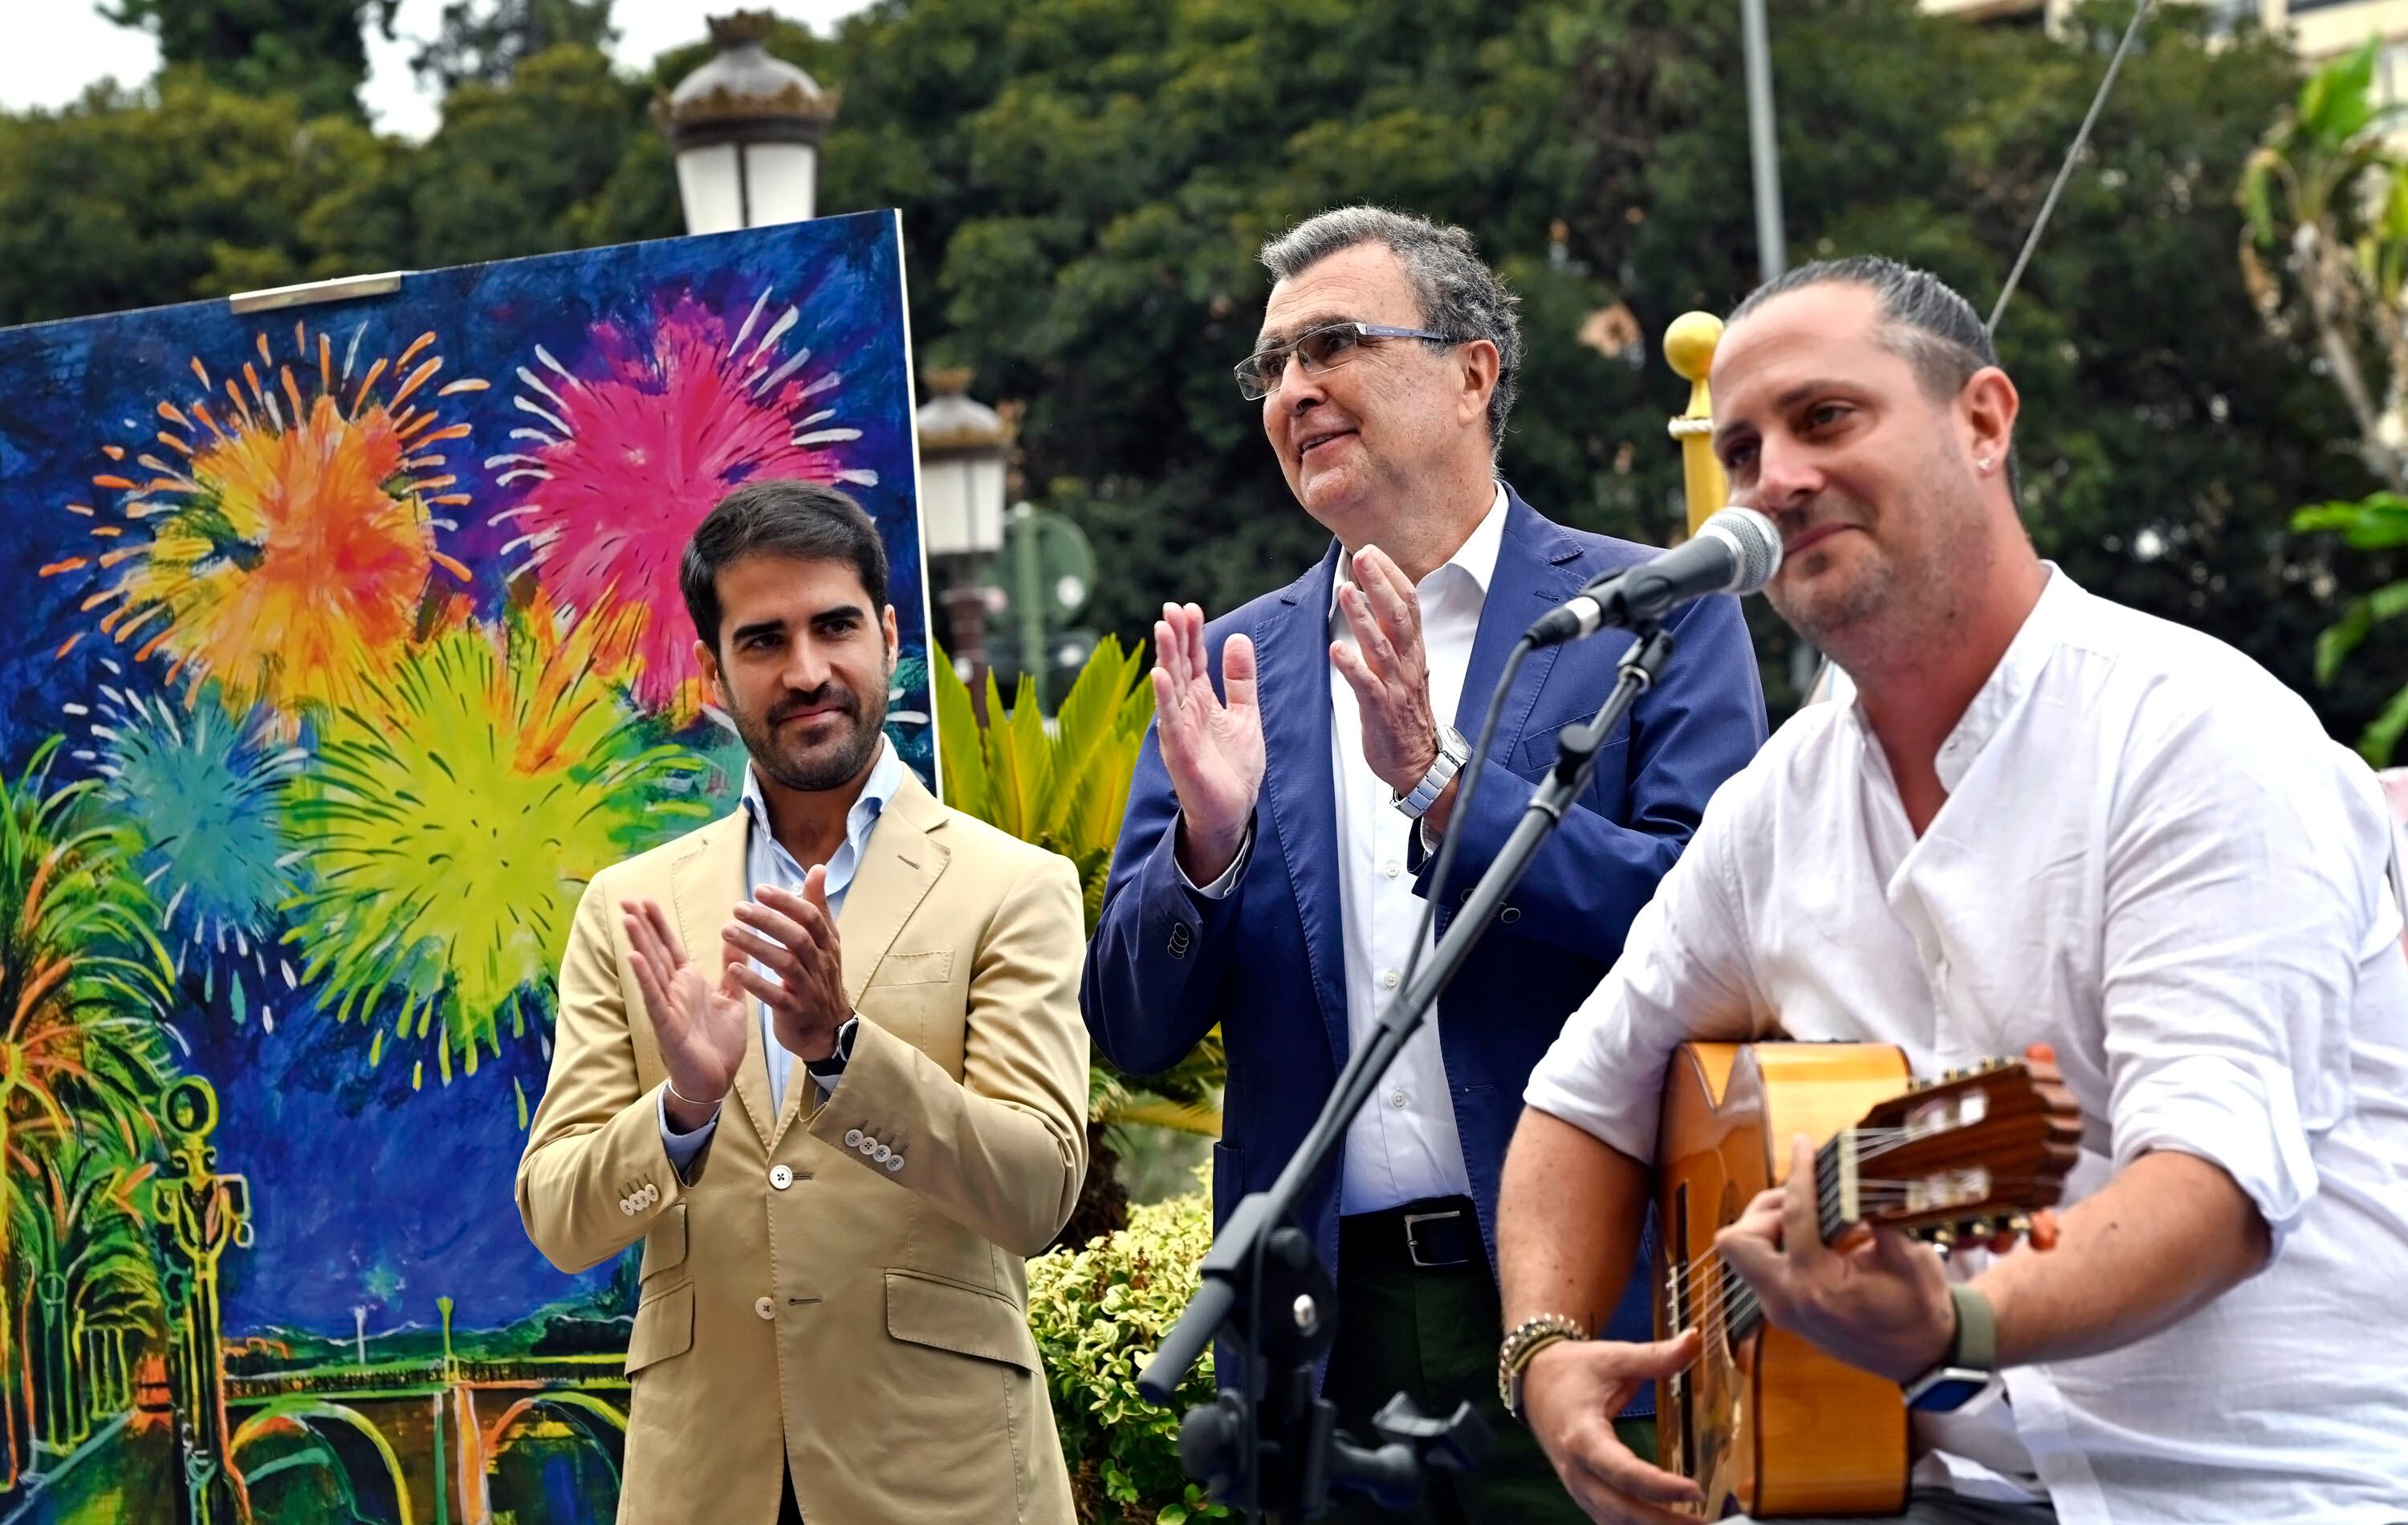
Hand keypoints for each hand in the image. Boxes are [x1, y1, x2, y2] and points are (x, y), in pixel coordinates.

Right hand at [623, 898, 746, 1128]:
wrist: (716, 1080)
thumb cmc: (719, 1043)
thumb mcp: (731, 1000)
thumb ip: (732, 972)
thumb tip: (736, 941)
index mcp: (688, 982)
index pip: (670, 946)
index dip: (658, 923)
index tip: (645, 899)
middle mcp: (674, 991)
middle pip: (655, 951)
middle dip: (642, 925)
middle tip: (626, 898)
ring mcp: (667, 1007)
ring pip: (651, 969)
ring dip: (639, 944)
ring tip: (628, 918)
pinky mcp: (667, 1025)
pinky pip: (654, 998)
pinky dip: (645, 978)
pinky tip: (634, 958)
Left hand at [721, 868, 849, 1065]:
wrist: (829, 1030)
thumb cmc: (820, 979)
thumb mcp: (825, 942)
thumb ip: (817, 906)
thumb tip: (818, 868)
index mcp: (827, 944)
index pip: (811, 916)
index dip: (786, 901)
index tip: (759, 889)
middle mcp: (821, 964)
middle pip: (797, 937)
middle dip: (768, 920)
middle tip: (737, 908)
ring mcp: (810, 989)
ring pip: (785, 964)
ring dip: (755, 946)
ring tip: (727, 932)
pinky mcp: (796, 1011)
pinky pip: (776, 996)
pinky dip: (756, 983)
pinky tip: (733, 970)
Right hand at [1151, 602, 1264, 882]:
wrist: (1233, 812)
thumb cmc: (1234, 768)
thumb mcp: (1245, 715)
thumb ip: (1240, 680)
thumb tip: (1238, 637)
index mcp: (1201, 701)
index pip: (1193, 660)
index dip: (1192, 635)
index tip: (1190, 608)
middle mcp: (1186, 711)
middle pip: (1178, 667)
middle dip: (1175, 637)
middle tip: (1171, 608)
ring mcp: (1179, 730)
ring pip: (1170, 688)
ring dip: (1166, 657)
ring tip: (1162, 629)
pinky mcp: (1179, 751)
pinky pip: (1169, 720)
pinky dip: (1164, 697)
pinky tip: (1160, 674)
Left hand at [1330, 546, 1439, 796]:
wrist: (1418, 762)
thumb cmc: (1405, 713)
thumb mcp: (1404, 668)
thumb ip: (1393, 638)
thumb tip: (1377, 603)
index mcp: (1412, 651)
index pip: (1408, 604)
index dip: (1392, 576)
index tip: (1373, 551)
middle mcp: (1407, 663)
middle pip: (1398, 616)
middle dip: (1380, 583)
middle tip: (1363, 555)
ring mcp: (1395, 686)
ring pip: (1381, 646)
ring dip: (1363, 617)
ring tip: (1347, 591)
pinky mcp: (1380, 710)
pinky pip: (1366, 685)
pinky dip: (1352, 666)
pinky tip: (1337, 649)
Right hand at [1522, 1333, 1704, 1523]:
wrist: (1535, 1380)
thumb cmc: (1575, 1369)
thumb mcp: (1614, 1358)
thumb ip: (1656, 1355)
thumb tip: (1694, 1338)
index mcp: (1583, 1436)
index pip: (1624, 1472)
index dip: (1660, 1486)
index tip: (1695, 1490)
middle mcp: (1576, 1469)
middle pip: (1622, 1509)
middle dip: (1664, 1522)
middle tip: (1706, 1523)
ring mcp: (1577, 1485)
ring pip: (1615, 1521)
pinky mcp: (1582, 1492)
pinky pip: (1609, 1520)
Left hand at [1714, 1134, 1956, 1381]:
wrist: (1923, 1358)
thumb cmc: (1920, 1310)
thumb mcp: (1909, 1258)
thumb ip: (1877, 1217)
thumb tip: (1852, 1176)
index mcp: (1817, 1288)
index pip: (1794, 1218)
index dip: (1800, 1173)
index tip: (1804, 1143)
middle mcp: (1785, 1301)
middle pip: (1737, 1240)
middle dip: (1764, 1209)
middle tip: (1805, 1196)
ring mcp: (1779, 1308)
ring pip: (1741, 1251)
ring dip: (1767, 1223)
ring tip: (1812, 1210)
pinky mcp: (1781, 1307)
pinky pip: (1759, 1264)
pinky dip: (1776, 1241)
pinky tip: (1813, 1231)